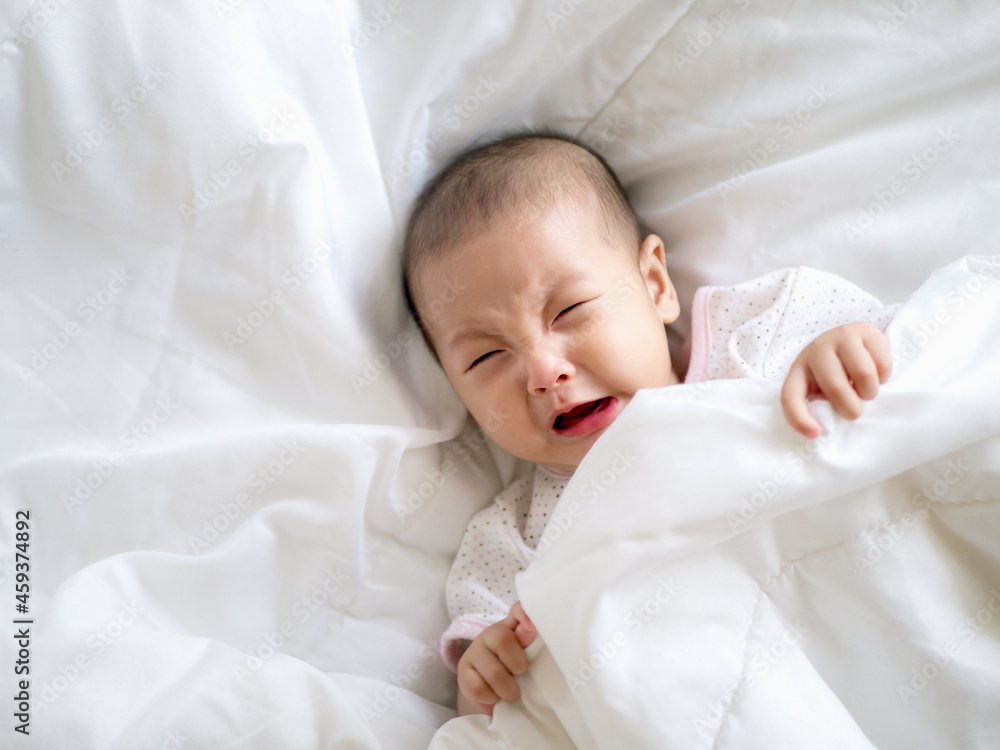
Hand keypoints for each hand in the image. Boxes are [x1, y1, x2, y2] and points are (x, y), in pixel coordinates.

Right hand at [457, 601, 536, 715]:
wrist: (486, 685)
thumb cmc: (512, 667)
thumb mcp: (525, 654)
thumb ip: (529, 639)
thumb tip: (532, 625)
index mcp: (509, 626)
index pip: (517, 611)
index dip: (523, 613)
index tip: (531, 625)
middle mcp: (488, 634)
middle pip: (502, 640)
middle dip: (517, 665)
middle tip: (521, 675)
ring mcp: (473, 652)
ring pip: (493, 672)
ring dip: (507, 689)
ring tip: (511, 693)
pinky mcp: (462, 673)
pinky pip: (478, 688)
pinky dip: (491, 698)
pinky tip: (495, 696)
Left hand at [781, 322, 891, 438]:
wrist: (854, 340)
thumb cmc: (835, 371)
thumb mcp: (818, 388)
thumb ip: (817, 405)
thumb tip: (820, 431)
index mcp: (799, 368)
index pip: (790, 395)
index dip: (800, 419)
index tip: (817, 434)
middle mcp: (817, 349)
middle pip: (835, 387)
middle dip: (850, 407)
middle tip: (855, 409)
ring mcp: (842, 336)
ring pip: (863, 374)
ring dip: (869, 392)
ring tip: (865, 389)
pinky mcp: (867, 330)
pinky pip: (882, 364)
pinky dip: (883, 377)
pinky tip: (875, 372)